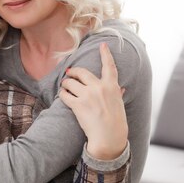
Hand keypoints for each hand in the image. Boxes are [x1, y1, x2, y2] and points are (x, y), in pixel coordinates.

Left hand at [59, 43, 127, 159]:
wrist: (109, 137)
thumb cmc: (116, 123)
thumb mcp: (119, 104)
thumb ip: (117, 93)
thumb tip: (120, 88)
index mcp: (112, 86)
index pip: (109, 66)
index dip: (105, 54)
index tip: (103, 45)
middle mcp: (99, 88)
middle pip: (81, 72)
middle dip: (73, 72)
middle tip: (69, 73)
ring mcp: (88, 95)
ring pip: (70, 82)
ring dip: (66, 84)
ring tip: (65, 88)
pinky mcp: (78, 105)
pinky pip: (65, 95)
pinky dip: (63, 95)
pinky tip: (64, 97)